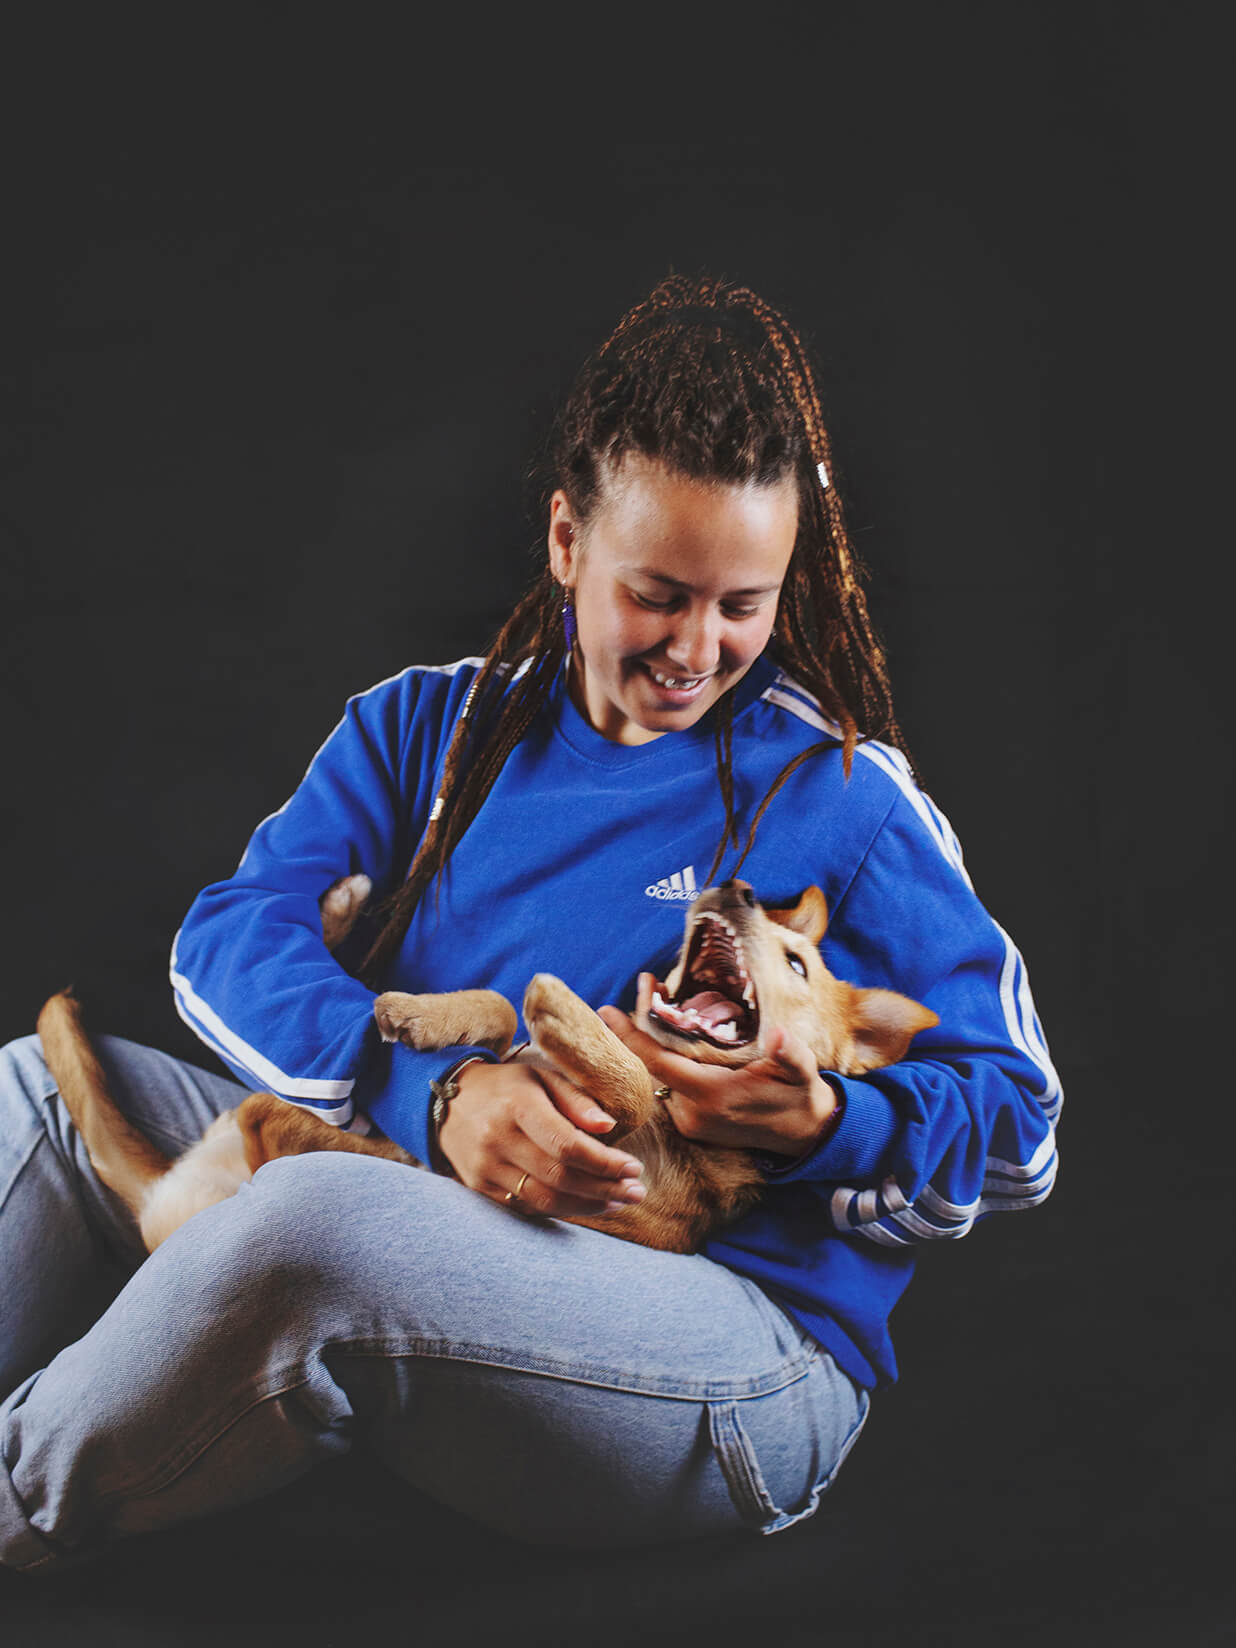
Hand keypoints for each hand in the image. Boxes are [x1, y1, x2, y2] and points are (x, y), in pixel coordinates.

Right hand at [436, 1057, 647, 1218]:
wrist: (448, 1101)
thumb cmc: (507, 1087)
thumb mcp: (541, 1076)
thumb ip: (576, 1099)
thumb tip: (610, 1127)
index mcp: (518, 1105)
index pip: (567, 1145)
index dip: (605, 1162)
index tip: (633, 1167)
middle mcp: (498, 1138)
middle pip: (559, 1177)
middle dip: (605, 1188)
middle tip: (636, 1192)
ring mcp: (485, 1167)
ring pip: (544, 1199)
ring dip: (588, 1205)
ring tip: (618, 1202)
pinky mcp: (479, 1187)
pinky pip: (526, 1207)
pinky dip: (561, 1209)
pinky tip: (586, 1204)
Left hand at [598, 974, 841, 1158]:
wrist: (805, 1133)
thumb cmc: (800, 1095)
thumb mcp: (801, 1071)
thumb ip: (789, 1053)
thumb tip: (778, 1034)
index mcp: (713, 1096)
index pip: (659, 1063)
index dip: (631, 1037)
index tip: (606, 1011)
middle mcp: (693, 1113)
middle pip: (652, 1065)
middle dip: (642, 1026)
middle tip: (646, 986)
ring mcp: (690, 1122)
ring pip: (659, 1076)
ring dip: (654, 1043)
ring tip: (660, 1001)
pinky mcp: (691, 1125)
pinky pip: (668, 1087)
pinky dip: (665, 1061)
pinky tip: (670, 1035)